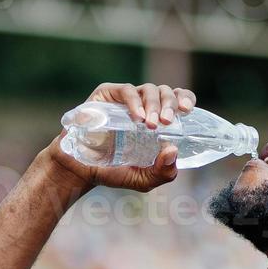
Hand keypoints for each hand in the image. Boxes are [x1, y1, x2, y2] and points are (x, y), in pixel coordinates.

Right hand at [47, 82, 197, 192]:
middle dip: (170, 105)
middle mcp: (143, 106)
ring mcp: (125, 99)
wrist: (80, 170)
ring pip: (149, 89)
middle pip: (166, 92)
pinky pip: (127, 91)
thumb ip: (163, 172)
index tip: (187, 111)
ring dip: (154, 105)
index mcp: (157, 119)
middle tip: (167, 123)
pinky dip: (135, 102)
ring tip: (151, 125)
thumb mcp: (143, 179)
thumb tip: (173, 150)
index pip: (178, 100)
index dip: (185, 99)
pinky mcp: (107, 95)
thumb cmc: (112, 171)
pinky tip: (137, 119)